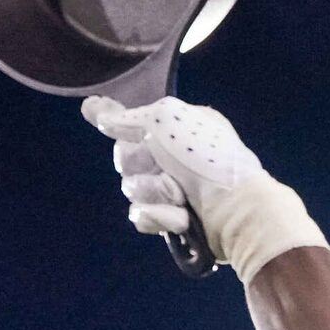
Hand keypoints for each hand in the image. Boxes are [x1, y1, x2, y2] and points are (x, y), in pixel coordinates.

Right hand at [83, 95, 325, 279]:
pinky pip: (141, 216)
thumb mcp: (166, 120)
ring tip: (181, 196)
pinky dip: (159, 217)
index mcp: (178, 126)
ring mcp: (173, 188)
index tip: (94, 110)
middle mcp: (175, 155)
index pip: (132, 119)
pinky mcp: (172, 219)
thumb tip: (97, 113)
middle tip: (166, 168)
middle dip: (139, 163)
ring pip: (131, 188)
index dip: (112, 117)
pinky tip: (182, 218)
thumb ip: (129, 116)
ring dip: (155, 192)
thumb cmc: (206, 158)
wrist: (234, 209)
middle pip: (124, 157)